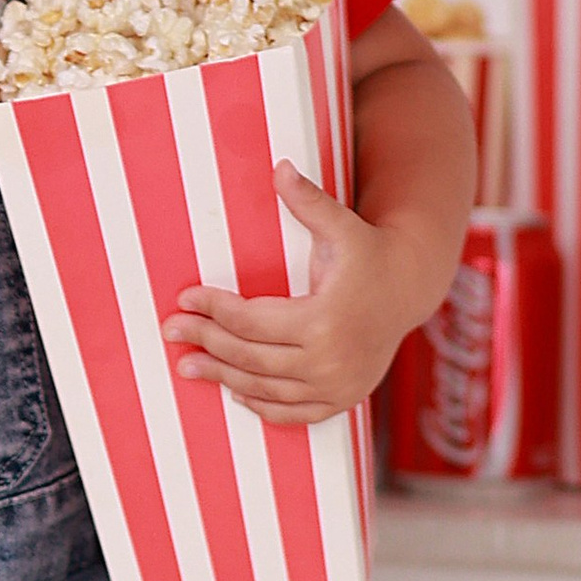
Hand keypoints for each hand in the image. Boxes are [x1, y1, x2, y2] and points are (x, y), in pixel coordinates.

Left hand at [162, 163, 419, 428]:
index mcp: (326, 320)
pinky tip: (235, 392)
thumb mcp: (342, 225)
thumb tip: (279, 166)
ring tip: (189, 367)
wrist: (409, 288)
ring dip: (223, 378)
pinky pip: (293, 413)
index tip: (184, 298)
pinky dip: (261, 406)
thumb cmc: (369, 252)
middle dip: (206, 343)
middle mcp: (330, 360)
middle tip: (171, 332)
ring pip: (265, 389)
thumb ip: (308, 201)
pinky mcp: (342, 400)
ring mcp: (337, 386)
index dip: (212, 308)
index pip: (250, 320)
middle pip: (250, 357)